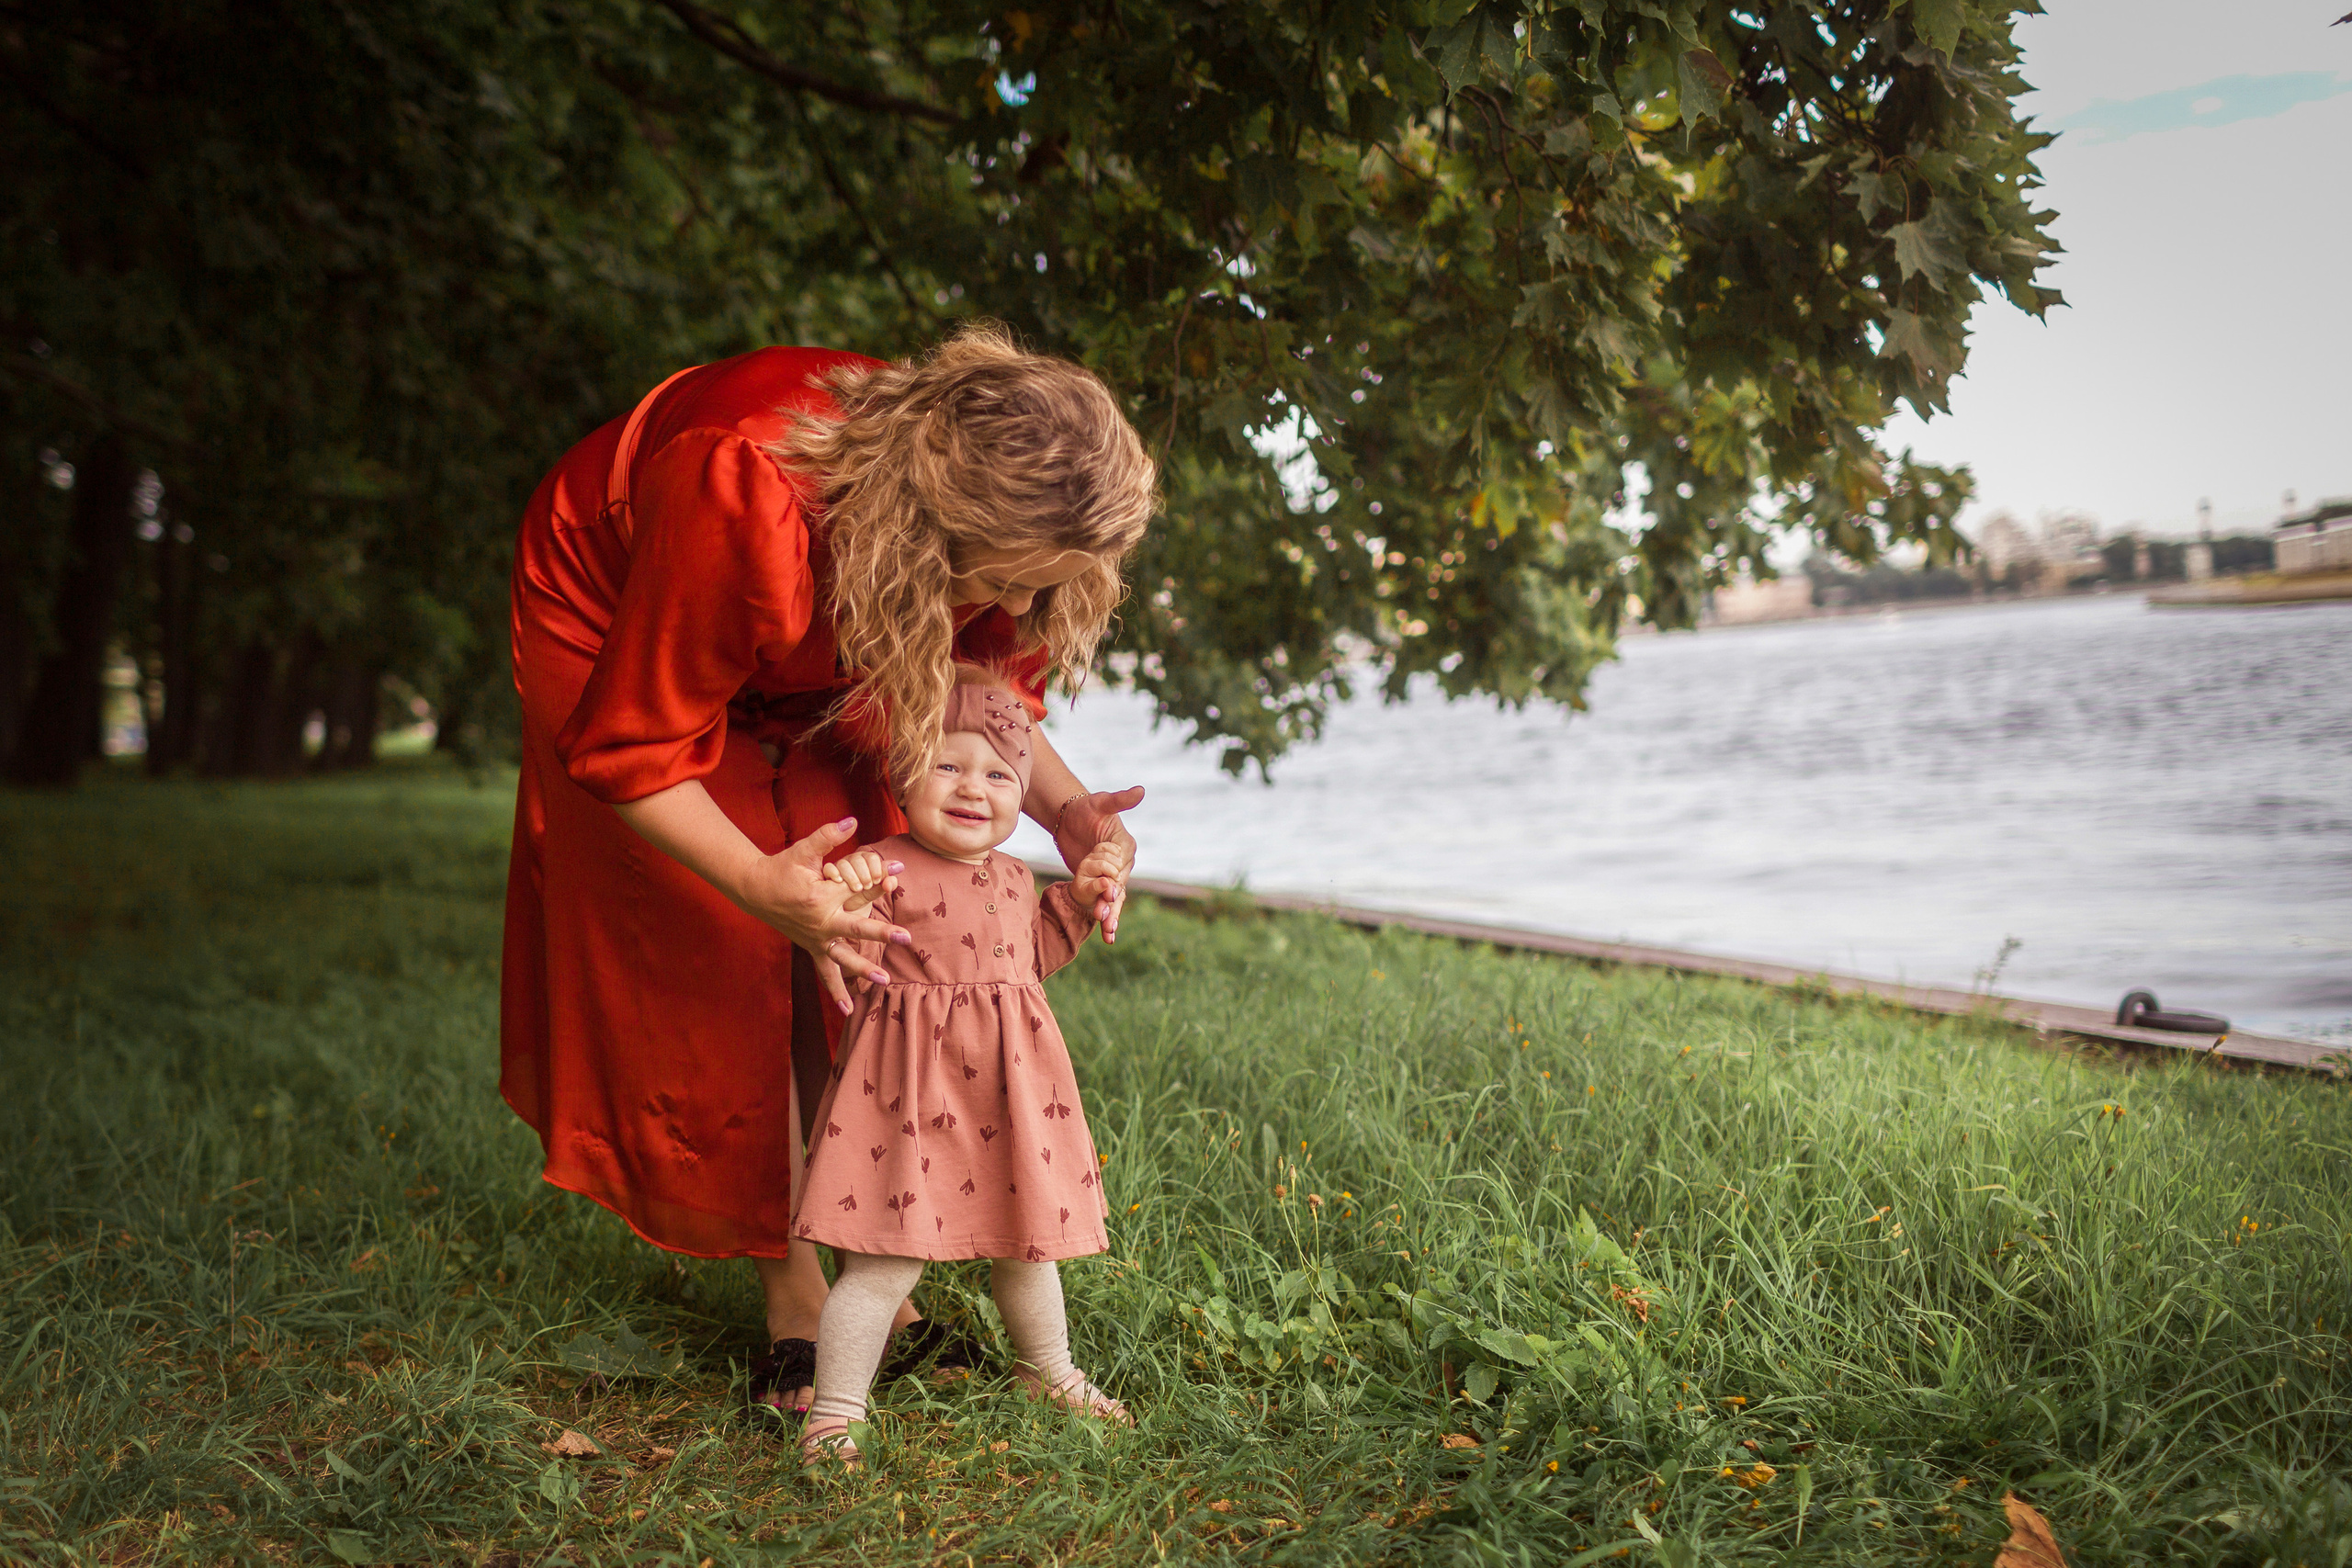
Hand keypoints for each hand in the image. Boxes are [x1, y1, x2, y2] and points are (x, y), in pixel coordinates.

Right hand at [731, 817, 911, 1013]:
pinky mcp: (811, 947)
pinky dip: (835, 991)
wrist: (754, 889)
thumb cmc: (781, 868)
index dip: (879, 878)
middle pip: (855, 927)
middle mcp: (820, 921)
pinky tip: (847, 1010)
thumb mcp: (803, 850)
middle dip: (881, 932)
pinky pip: (825, 972)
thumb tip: (852, 818)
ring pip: (843, 957)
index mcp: (820, 896)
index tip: (899, 871)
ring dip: (863, 969)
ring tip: (884, 980)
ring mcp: (816, 938)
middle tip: (905, 937)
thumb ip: (828, 835)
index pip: (856, 887)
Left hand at [1051, 786, 1140, 942]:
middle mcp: (1123, 863)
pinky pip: (1104, 903)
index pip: (1122, 867)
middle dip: (1112, 903)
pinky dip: (1105, 918)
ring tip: (1108, 934)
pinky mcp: (1099, 884)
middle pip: (1119, 887)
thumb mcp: (1101, 802)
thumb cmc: (1086, 807)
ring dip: (1111, 917)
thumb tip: (1141, 790)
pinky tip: (1107, 938)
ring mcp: (1111, 876)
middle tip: (1103, 918)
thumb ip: (1119, 800)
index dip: (1115, 880)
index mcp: (1125, 847)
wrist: (1069, 817)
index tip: (1109, 892)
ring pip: (1114, 900)